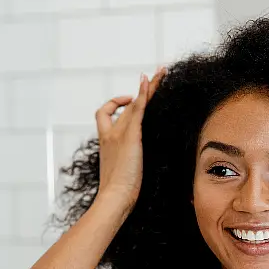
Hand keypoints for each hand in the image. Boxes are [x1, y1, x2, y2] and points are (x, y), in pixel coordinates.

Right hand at [95, 67, 166, 208]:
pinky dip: (144, 92)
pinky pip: (138, 108)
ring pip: (135, 103)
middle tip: (150, 77)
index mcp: (106, 142)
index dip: (115, 104)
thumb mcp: (121, 175)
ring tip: (162, 71)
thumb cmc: (117, 194)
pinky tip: (150, 80)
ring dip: (149, 86)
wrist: (114, 197)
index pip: (105, 115)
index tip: (127, 102)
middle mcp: (110, 133)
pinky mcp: (131, 135)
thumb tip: (135, 170)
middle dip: (139, 91)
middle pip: (125, 106)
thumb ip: (126, 166)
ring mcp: (119, 133)